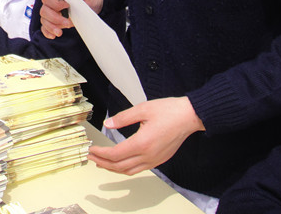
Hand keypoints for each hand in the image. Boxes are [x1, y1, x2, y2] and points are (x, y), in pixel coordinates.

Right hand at [38, 0, 102, 38]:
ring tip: (60, 32)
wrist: (91, 6)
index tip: (67, 6)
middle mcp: (50, 3)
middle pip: (44, 11)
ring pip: (44, 20)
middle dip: (54, 18)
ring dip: (51, 27)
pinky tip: (54, 36)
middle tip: (67, 22)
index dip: (55, 3)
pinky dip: (48, 32)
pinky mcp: (53, 23)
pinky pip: (45, 28)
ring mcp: (50, 14)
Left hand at [89, 97, 204, 174]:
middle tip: (91, 157)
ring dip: (113, 168)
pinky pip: (139, 169)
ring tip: (101, 163)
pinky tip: (120, 163)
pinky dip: (126, 168)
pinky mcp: (160, 160)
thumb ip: (122, 118)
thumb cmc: (169, 111)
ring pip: (129, 171)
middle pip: (120, 166)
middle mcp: (149, 155)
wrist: (190, 116)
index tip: (91, 149)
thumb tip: (108, 123)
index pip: (115, 154)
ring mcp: (155, 160)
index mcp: (142, 143)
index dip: (100, 153)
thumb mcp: (142, 109)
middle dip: (102, 163)